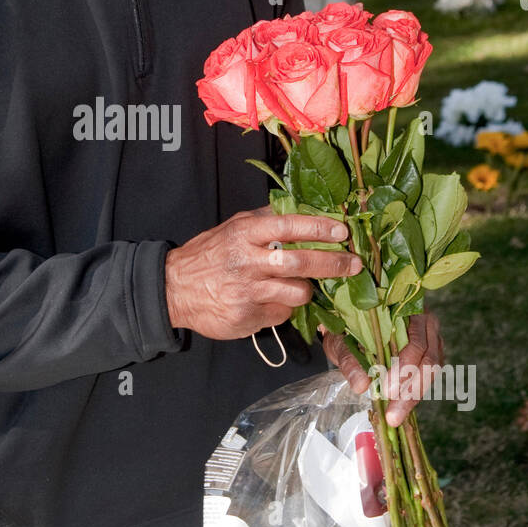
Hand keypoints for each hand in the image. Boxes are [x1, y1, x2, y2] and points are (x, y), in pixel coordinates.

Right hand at [165, 207, 361, 339]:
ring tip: (298, 286)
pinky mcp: (247, 317)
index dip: (319, 228)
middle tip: (354, 264)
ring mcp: (247, 292)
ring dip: (305, 290)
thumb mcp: (232, 228)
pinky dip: (283, 308)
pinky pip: (281, 314)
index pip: (288, 226)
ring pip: (297, 293)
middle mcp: (247, 262)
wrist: (173, 290)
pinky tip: (270, 301)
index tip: (342, 232)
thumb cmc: (207, 255)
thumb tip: (302, 209)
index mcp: (244, 234)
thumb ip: (264, 221)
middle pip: (300, 262)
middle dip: (333, 263)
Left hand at [321, 311, 445, 424]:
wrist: (349, 324)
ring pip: (432, 371)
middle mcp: (426, 323)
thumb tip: (361, 386)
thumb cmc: (346, 328)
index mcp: (407, 312)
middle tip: (393, 414)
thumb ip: (349, 359)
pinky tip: (400, 405)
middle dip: (411, 391)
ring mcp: (432, 339)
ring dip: (413, 396)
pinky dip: (414, 392)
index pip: (416, 342)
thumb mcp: (341, 341)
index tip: (388, 390)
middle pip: (429, 361)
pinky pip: (428, 376)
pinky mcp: (430, 354)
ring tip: (394, 415)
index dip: (405, 368)